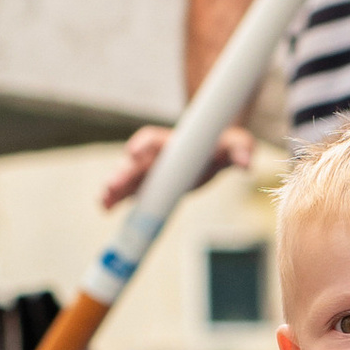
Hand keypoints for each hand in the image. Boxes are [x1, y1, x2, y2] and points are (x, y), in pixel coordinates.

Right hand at [100, 119, 257, 213]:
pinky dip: (117, 199)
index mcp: (173, 143)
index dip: (143, 146)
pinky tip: (106, 209)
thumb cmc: (224, 145)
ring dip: (113, 189)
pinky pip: (128, 192)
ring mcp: (149, 170)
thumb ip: (241, 150)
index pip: (153, 140)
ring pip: (126, 178)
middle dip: (122, 174)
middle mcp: (155, 154)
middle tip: (110, 188)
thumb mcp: (237, 144)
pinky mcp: (147, 184)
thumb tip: (246, 163)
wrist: (212, 151)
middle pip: (134, 163)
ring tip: (103, 203)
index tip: (134, 153)